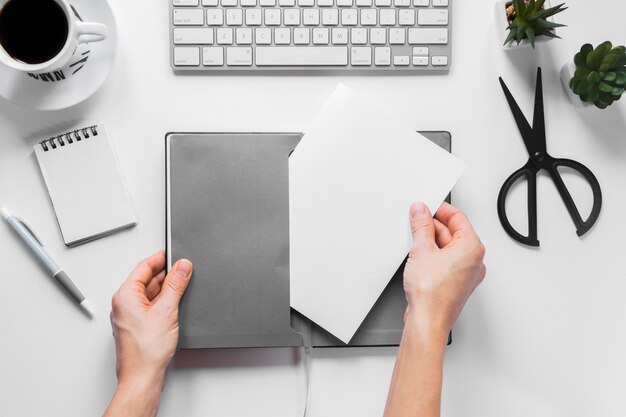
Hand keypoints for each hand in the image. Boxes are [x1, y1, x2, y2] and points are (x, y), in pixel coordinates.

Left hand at [110, 250, 192, 386]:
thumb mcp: (167, 310)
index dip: (161, 258)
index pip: (144, 267)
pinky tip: (174, 306)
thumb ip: (176, 285)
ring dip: (166, 289)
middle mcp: (124, 304)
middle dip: (166, 274)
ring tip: (182, 290)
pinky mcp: (137, 326)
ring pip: (149, 293)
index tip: (174, 253)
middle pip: (147, 279)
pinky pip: (150, 306)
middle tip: (184, 270)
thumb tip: (182, 266)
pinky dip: (163, 302)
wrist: (142, 377)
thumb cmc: (145, 351)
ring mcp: (129, 316)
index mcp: (125, 295)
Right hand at [403, 202, 485, 338]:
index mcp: (473, 248)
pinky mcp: (455, 284)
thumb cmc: (432, 294)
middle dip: (433, 226)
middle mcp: (474, 261)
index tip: (426, 206)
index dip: (440, 209)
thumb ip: (421, 226)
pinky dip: (433, 256)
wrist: (427, 321)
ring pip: (448, 248)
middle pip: (454, 232)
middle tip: (416, 220)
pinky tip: (418, 257)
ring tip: (414, 240)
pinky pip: (445, 262)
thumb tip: (421, 212)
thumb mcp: (422, 249)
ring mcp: (466, 274)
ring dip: (431, 241)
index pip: (458, 217)